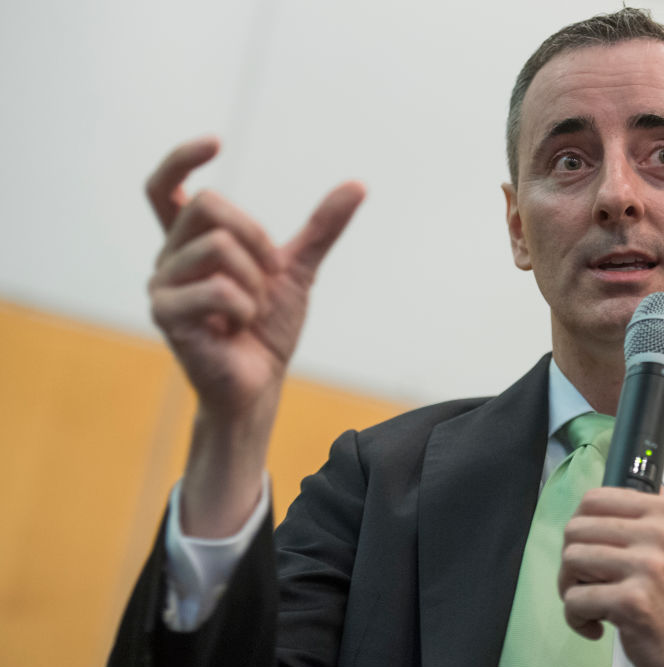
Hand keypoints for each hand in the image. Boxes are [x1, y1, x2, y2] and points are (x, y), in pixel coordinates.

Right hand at [146, 136, 364, 534]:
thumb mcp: (298, 269)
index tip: (217, 141)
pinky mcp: (167, 315)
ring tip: (253, 309)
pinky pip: (218, 289)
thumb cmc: (268, 330)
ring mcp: (162, 286)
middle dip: (256, 235)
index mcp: (191, 243)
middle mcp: (168, 258)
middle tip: (271, 270)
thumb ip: (321, 228)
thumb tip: (358, 185)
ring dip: (255, 280)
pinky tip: (239, 327)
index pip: (164, 187)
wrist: (260, 384)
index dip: (182, 159)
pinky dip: (246, 306)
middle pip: (207, 206)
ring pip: (216, 246)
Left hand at [558, 487, 663, 666]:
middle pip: (576, 529)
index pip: (595, 498)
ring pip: (571, 560)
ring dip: (570, 588)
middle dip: (571, 559)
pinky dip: (575, 617)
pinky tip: (595, 625)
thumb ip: (644, 515)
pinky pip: (575, 599)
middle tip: (585, 581)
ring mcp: (647, 567)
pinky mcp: (632, 602)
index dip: (579, 524)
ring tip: (590, 603)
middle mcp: (660, 534)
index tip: (586, 546)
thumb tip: (608, 490)